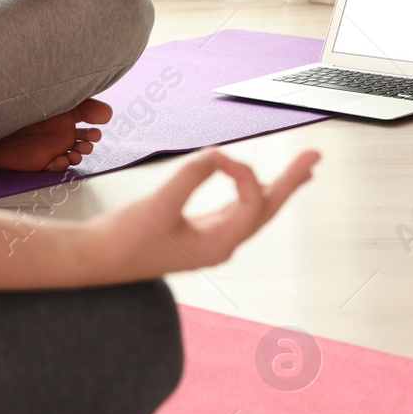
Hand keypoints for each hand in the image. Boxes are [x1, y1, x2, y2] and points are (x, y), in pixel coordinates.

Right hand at [83, 148, 318, 280]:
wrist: (97, 260)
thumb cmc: (126, 238)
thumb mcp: (159, 203)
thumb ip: (191, 175)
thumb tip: (217, 153)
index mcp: (220, 244)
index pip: (252, 199)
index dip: (241, 171)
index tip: (214, 155)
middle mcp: (222, 244)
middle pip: (268, 208)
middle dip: (291, 181)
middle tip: (315, 156)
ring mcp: (211, 239)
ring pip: (255, 210)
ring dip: (278, 187)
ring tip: (301, 169)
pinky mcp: (197, 232)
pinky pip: (235, 210)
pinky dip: (249, 192)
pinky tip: (254, 183)